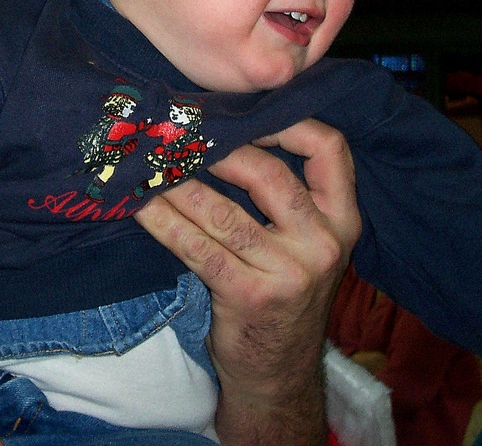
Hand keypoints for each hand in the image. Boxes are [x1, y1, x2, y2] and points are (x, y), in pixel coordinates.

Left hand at [134, 119, 360, 445]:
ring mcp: (289, 272)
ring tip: (148, 160)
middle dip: (217, 150)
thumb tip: (224, 130)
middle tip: (178, 134)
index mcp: (343, 220)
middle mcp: (324, 243)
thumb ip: (287, 195)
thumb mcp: (305, 243)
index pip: (330, 150)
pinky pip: (195, 245)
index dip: (286, 122)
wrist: (278, 372)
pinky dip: (161, 220)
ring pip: (222, 211)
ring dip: (177, 182)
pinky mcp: (249, 295)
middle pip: (269, 174)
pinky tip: (138, 203)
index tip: (241, 110)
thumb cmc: (283, 292)